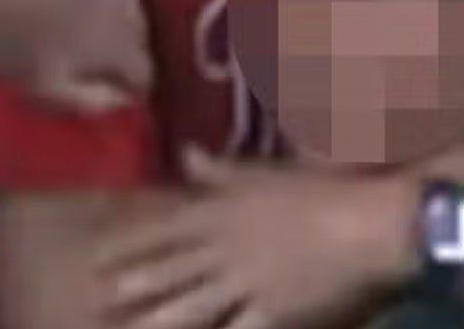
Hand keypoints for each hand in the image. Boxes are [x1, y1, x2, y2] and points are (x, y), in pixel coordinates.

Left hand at [0, 0, 151, 112]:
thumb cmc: (8, 48)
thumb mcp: (45, 89)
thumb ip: (92, 101)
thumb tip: (126, 100)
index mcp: (113, 40)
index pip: (144, 71)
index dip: (129, 85)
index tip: (112, 86)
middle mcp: (122, 3)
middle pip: (141, 38)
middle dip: (123, 51)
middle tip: (91, 57)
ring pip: (135, 8)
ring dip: (119, 21)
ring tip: (84, 29)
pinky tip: (81, 2)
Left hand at [97, 147, 419, 328]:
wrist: (368, 225)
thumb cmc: (320, 191)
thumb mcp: (263, 173)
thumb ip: (220, 168)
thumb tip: (186, 152)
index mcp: (218, 213)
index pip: (161, 229)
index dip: (127, 242)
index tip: (95, 253)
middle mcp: (223, 249)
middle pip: (170, 269)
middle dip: (134, 282)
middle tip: (97, 294)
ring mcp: (246, 283)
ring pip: (193, 304)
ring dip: (161, 316)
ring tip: (130, 327)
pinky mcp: (274, 313)